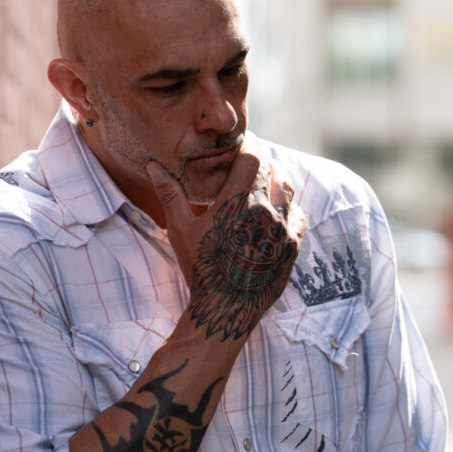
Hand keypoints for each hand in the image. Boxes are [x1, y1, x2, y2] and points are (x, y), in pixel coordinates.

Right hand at [146, 144, 304, 340]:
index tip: (247, 143)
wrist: (225, 308)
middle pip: (274, 171)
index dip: (250, 146)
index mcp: (235, 202)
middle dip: (265, 165)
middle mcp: (263, 211)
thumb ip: (170, 194)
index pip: (251, 158)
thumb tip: (153, 166)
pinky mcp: (293, 246)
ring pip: (289, 192)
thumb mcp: (181, 230)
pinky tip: (279, 213)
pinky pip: (298, 217)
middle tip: (256, 166)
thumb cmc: (200, 268)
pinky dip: (290, 210)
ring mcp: (282, 229)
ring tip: (270, 184)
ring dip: (280, 183)